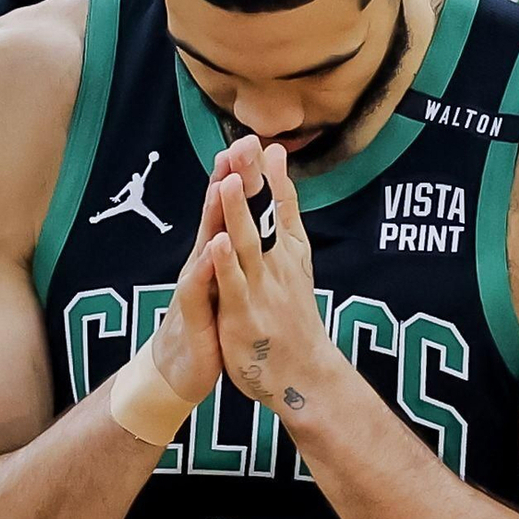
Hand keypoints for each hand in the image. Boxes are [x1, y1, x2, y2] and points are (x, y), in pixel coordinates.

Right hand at [148, 147, 258, 404]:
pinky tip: (212, 249)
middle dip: (226, 180)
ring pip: (205, 243)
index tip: (255, 142)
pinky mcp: (191, 313)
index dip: (240, 176)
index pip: (229, 208)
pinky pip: (196, 287)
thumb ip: (234, 248)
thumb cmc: (209, 321)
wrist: (181, 369)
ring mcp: (196, 284)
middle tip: (237, 145)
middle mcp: (205, 261)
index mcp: (219, 253)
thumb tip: (246, 218)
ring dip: (212, 214)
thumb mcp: (226, 280)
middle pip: (216, 214)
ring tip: (222, 184)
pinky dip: (205, 268)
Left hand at [208, 138, 331, 411]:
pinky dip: (223, 263)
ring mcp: (260, 289)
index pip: (281, 205)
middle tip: (246, 144)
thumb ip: (288, 222)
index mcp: (288, 253)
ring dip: (235, 213)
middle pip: (260, 215)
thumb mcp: (296, 266)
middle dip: (250, 179)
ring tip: (227, 181)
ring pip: (245, 244)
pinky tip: (214, 242)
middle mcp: (276, 265)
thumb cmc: (295, 320)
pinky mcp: (243, 314)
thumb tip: (284, 183)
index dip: (271, 175)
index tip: (266, 143)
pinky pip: (231, 284)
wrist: (303, 374)